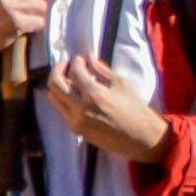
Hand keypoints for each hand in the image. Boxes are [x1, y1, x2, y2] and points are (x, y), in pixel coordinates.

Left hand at [53, 50, 166, 165]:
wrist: (142, 138)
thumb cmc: (136, 109)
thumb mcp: (121, 85)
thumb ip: (101, 70)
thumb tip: (87, 57)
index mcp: (95, 95)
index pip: (75, 73)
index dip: (76, 62)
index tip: (79, 58)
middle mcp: (80, 108)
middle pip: (55, 84)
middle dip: (58, 70)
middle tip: (66, 64)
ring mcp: (75, 120)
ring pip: (54, 97)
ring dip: (57, 84)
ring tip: (68, 77)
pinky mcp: (75, 129)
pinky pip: (61, 109)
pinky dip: (62, 98)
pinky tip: (72, 92)